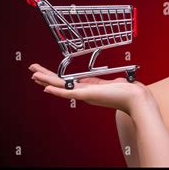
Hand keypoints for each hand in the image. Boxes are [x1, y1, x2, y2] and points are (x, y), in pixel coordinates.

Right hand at [29, 63, 150, 115]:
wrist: (135, 98)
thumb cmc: (127, 91)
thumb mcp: (109, 82)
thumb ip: (98, 82)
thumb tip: (89, 80)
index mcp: (88, 89)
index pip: (67, 83)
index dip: (55, 79)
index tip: (45, 76)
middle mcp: (84, 92)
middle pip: (60, 84)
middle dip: (46, 77)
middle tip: (33, 71)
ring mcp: (85, 94)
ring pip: (61, 87)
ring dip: (46, 80)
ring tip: (34, 75)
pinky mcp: (88, 95)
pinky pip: (69, 92)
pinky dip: (57, 90)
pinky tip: (46, 88)